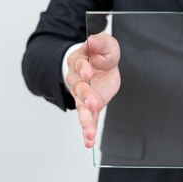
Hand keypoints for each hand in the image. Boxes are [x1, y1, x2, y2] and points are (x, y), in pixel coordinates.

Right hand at [66, 33, 120, 147]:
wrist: (102, 65)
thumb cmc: (101, 54)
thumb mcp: (105, 44)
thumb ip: (99, 42)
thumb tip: (92, 40)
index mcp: (79, 61)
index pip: (79, 64)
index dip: (83, 67)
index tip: (88, 70)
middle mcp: (77, 80)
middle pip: (79, 89)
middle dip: (86, 96)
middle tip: (92, 103)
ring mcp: (82, 96)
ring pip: (81, 108)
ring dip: (85, 121)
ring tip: (89, 133)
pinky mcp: (91, 106)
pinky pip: (89, 119)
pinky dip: (88, 131)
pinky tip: (88, 141)